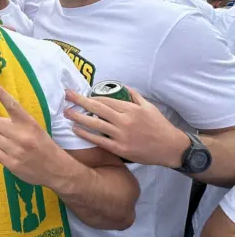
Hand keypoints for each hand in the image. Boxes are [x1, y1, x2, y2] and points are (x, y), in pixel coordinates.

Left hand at [0, 82, 69, 187]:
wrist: (57, 170)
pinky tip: (7, 152)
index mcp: (30, 123)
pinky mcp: (11, 164)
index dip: (0, 93)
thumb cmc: (45, 146)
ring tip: (9, 143)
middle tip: (7, 131)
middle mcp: (22, 135)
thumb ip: (19, 123)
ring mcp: (16, 150)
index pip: (12, 105)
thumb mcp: (37, 129)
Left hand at [64, 87, 189, 167]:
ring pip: (95, 124)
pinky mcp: (119, 149)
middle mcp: (124, 120)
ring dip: (78, 117)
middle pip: (97, 108)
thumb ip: (134, 96)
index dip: (91, 97)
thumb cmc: (159, 125)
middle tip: (67, 95)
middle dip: (79, 101)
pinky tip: (76, 129)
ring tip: (66, 112)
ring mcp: (121, 135)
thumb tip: (122, 87)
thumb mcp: (148, 106)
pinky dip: (85, 134)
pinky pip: (98, 140)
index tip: (81, 94)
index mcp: (131, 109)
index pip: (106, 100)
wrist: (170, 147)